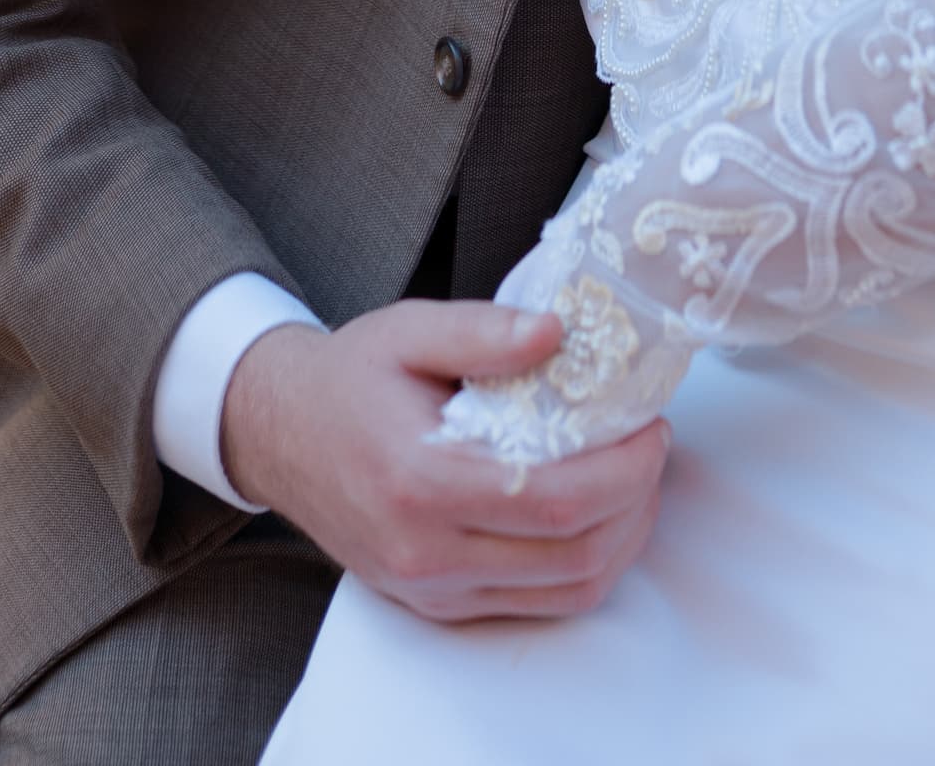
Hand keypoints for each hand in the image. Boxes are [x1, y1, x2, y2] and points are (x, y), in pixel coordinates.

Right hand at [220, 303, 669, 620]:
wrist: (281, 435)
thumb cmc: (350, 377)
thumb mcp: (409, 329)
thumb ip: (484, 331)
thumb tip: (558, 331)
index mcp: (420, 480)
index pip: (553, 501)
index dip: (624, 470)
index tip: (654, 425)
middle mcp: (427, 551)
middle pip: (572, 556)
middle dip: (636, 503)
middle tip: (653, 445)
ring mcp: (432, 588)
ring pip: (564, 591)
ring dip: (621, 539)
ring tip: (635, 477)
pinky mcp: (437, 604)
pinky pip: (535, 604)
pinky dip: (584, 564)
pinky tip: (596, 513)